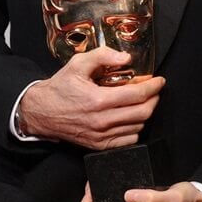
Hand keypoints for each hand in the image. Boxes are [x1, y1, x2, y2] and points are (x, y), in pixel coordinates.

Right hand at [19, 47, 164, 149]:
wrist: (42, 112)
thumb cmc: (60, 87)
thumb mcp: (78, 64)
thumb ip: (103, 56)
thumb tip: (125, 58)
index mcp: (98, 100)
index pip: (137, 95)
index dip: (153, 87)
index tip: (159, 81)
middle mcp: (102, 121)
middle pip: (143, 113)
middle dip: (154, 99)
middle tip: (153, 90)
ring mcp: (101, 136)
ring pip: (138, 127)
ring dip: (145, 113)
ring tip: (142, 101)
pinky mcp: (99, 146)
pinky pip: (128, 140)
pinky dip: (135, 128)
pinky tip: (130, 116)